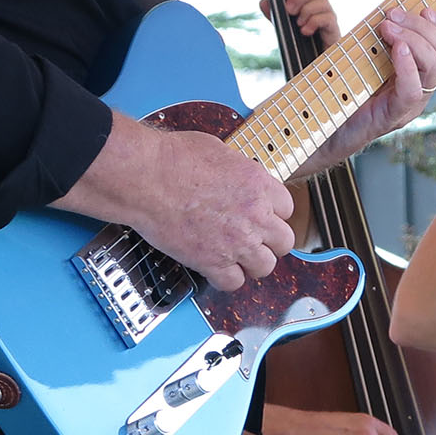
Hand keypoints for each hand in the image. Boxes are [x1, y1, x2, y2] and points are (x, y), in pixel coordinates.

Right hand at [127, 124, 296, 291]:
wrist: (148, 178)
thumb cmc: (174, 159)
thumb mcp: (219, 152)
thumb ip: (238, 171)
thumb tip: (236, 177)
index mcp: (259, 185)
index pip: (287, 208)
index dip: (273, 213)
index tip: (262, 216)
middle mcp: (255, 216)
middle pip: (283, 241)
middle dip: (269, 241)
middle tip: (253, 238)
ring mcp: (237, 242)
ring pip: (265, 267)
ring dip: (252, 263)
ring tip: (237, 256)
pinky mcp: (213, 262)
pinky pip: (234, 283)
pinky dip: (226, 278)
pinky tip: (216, 267)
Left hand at [262, 0, 340, 49]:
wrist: (313, 63)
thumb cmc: (302, 44)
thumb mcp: (284, 28)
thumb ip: (275, 15)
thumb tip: (264, 2)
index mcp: (311, 4)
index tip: (286, 5)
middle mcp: (322, 9)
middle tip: (290, 11)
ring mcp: (329, 18)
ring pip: (322, 2)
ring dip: (307, 11)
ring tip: (299, 24)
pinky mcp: (334, 29)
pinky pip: (327, 18)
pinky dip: (314, 22)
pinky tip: (305, 32)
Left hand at [297, 5, 435, 174]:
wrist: (321, 130)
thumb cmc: (341, 91)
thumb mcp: (365, 58)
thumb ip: (381, 41)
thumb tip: (387, 12)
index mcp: (418, 76)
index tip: (425, 9)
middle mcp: (421, 92)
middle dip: (421, 27)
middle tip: (392, 15)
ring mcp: (410, 106)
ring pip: (433, 68)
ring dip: (413, 39)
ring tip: (387, 27)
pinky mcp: (393, 116)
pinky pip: (412, 90)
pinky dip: (407, 65)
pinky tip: (397, 48)